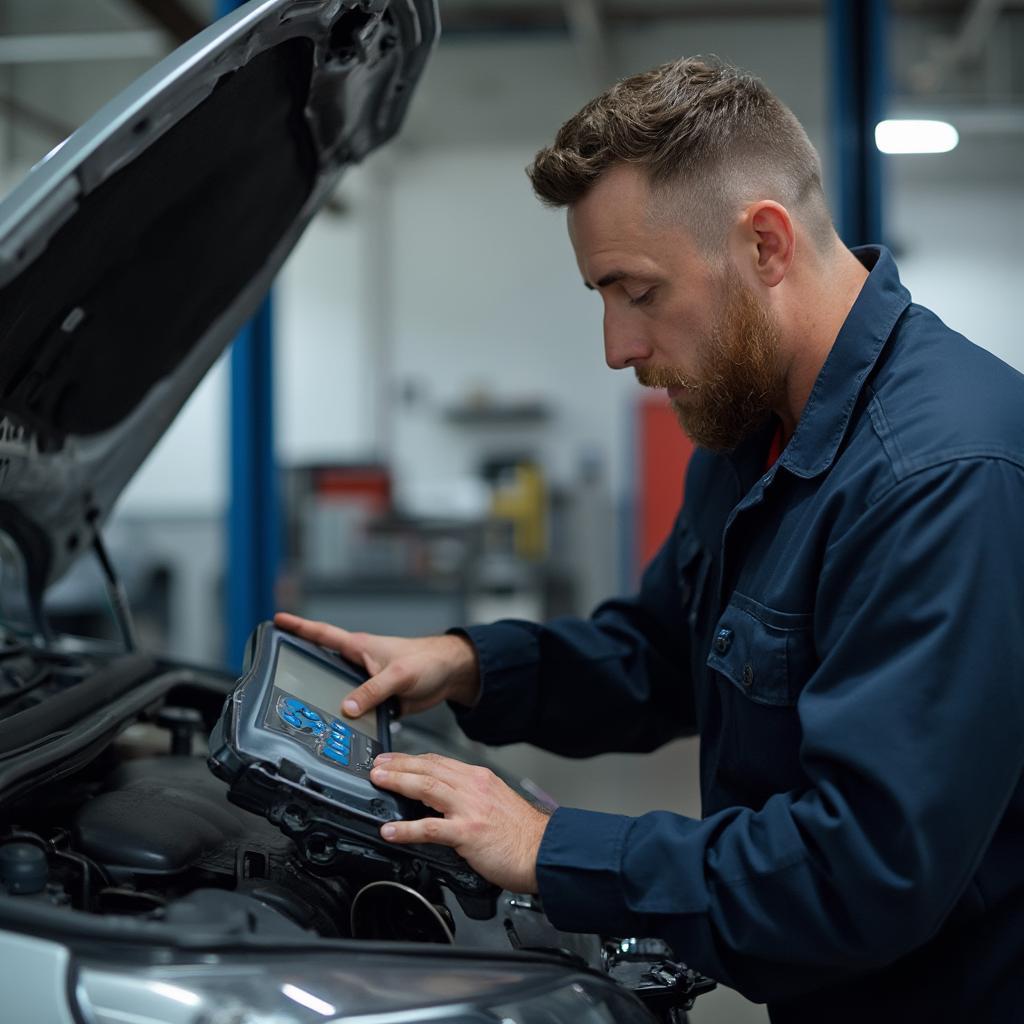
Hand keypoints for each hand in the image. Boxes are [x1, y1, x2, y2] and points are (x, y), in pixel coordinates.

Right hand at [273, 612, 480, 718]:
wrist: (450, 675)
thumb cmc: (428, 661)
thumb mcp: (398, 675)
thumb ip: (373, 691)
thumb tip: (348, 708)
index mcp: (358, 647)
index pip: (321, 634)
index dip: (298, 627)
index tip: (275, 621)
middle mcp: (358, 663)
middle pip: (322, 666)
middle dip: (301, 670)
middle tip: (277, 676)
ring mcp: (365, 682)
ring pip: (337, 693)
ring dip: (325, 703)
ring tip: (303, 713)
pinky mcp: (376, 701)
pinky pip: (356, 711)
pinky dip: (347, 720)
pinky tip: (338, 730)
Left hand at [370, 752, 549, 893]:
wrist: (544, 850)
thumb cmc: (523, 833)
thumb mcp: (496, 802)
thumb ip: (471, 797)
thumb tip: (445, 801)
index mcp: (479, 779)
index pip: (439, 762)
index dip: (412, 759)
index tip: (393, 760)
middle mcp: (473, 787)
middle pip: (428, 768)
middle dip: (398, 765)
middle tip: (376, 766)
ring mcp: (470, 809)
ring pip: (426, 787)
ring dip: (398, 783)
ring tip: (378, 782)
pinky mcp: (468, 833)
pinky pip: (430, 828)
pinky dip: (406, 829)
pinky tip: (390, 831)